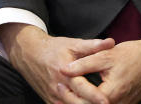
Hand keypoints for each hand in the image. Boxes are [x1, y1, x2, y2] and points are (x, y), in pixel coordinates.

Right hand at [0, 23, 114, 103]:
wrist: (30, 54)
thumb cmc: (54, 48)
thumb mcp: (73, 44)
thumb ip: (92, 46)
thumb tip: (111, 42)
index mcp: (65, 73)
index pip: (82, 88)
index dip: (94, 96)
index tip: (106, 101)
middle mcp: (58, 87)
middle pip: (76, 103)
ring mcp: (53, 96)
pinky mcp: (50, 100)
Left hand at [61, 33, 140, 103]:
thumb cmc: (134, 55)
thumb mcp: (107, 55)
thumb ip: (84, 63)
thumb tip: (65, 69)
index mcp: (111, 94)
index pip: (82, 100)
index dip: (68, 93)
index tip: (58, 83)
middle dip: (71, 101)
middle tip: (58, 92)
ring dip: (80, 103)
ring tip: (65, 97)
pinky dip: (92, 103)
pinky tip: (82, 98)